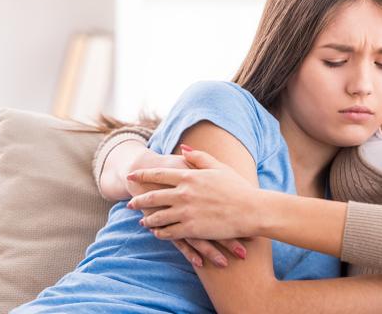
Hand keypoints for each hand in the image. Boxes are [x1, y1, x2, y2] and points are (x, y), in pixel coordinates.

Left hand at [128, 146, 256, 264]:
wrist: (251, 210)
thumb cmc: (238, 187)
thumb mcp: (219, 167)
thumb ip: (199, 157)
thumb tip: (182, 149)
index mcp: (190, 176)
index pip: (159, 174)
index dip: (143, 175)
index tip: (131, 176)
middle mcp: (184, 193)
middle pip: (153, 196)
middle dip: (139, 200)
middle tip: (130, 203)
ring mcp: (186, 212)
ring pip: (158, 217)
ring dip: (148, 219)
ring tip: (143, 221)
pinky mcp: (191, 229)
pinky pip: (169, 232)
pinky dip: (160, 233)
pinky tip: (158, 234)